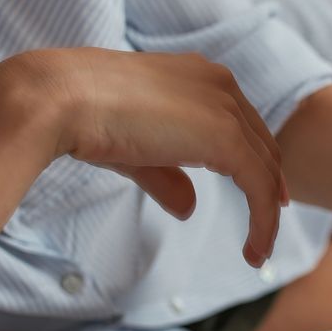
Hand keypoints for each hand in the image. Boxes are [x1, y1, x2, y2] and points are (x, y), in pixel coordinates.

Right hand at [2, 47, 289, 265]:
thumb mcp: (136, 151)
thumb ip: (167, 175)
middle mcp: (219, 84)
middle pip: (261, 143)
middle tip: (269, 225)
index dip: (256, 160)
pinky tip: (254, 250)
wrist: (62, 100)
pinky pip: (258, 186)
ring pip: (265, 168)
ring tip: (257, 253)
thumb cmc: (86, 119)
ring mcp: (225, 108)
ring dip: (266, 215)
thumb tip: (189, 208)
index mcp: (198, 77)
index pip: (242, 123)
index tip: (262, 193)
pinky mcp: (225, 136)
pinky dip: (262, 221)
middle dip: (269, 186)